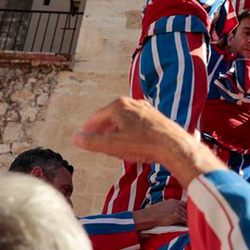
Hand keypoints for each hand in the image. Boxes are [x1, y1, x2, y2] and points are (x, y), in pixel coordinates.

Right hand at [74, 97, 225, 185]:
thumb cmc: (142, 144)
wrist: (173, 145)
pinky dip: (128, 131)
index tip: (83, 136)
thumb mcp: (112, 145)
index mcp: (118, 106)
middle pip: (110, 116)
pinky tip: (130, 143)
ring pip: (123, 119)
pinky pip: (135, 123)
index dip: (88, 128)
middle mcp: (131, 103)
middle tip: (94, 141)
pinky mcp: (154, 116)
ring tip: (111, 144)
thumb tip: (76, 138)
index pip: (97, 117)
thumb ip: (92, 141)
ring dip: (115, 130)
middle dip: (101, 129)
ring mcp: (144, 108)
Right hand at [134, 198, 187, 230]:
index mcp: (173, 201)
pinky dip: (188, 225)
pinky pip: (186, 221)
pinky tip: (189, 228)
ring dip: (188, 221)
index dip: (185, 211)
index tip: (186, 215)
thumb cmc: (151, 213)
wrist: (148, 217)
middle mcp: (177, 204)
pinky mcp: (177, 217)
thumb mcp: (160, 206)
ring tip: (191, 225)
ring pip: (187, 216)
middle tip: (191, 221)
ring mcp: (177, 210)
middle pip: (187, 211)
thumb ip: (166, 207)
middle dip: (188, 216)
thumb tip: (157, 208)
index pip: (184, 205)